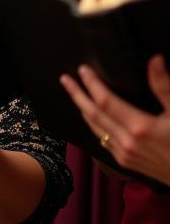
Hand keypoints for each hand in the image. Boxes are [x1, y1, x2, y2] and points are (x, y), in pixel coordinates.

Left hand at [60, 56, 169, 184]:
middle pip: (93, 114)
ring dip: (83, 110)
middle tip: (65, 80)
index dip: (92, 84)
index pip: (105, 101)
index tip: (83, 70)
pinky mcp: (126, 162)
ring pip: (95, 128)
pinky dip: (94, 126)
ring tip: (75, 95)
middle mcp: (127, 142)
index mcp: (140, 127)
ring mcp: (124, 154)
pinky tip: (92, 118)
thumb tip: (155, 61)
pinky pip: (103, 140)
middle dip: (77, 95)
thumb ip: (164, 87)